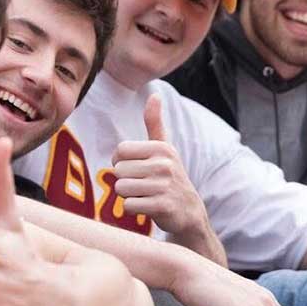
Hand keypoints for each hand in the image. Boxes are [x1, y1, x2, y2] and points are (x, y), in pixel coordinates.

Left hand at [111, 95, 212, 237]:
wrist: (188, 211)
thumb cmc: (169, 176)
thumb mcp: (164, 149)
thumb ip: (155, 123)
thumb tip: (154, 94)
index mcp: (161, 148)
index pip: (120, 151)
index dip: (120, 162)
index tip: (134, 168)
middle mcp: (164, 164)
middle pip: (118, 171)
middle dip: (124, 181)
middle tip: (142, 185)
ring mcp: (164, 186)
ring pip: (121, 188)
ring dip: (128, 195)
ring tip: (144, 195)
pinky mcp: (162, 206)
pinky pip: (128, 205)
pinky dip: (133, 208)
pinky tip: (147, 206)